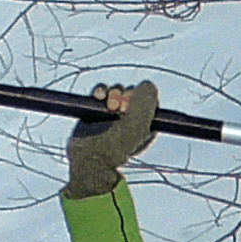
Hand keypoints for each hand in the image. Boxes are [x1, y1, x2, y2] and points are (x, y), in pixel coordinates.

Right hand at [64, 81, 159, 199]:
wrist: (91, 157)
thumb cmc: (117, 143)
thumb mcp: (139, 121)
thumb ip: (148, 98)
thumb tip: (147, 84)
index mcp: (146, 125)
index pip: (149, 99)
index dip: (142, 98)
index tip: (134, 108)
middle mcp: (130, 119)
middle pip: (132, 92)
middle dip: (127, 95)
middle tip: (121, 110)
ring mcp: (112, 114)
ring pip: (117, 90)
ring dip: (114, 93)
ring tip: (110, 106)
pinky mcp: (96, 110)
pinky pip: (101, 91)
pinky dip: (100, 91)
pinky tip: (99, 96)